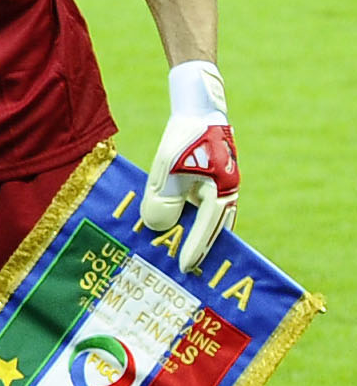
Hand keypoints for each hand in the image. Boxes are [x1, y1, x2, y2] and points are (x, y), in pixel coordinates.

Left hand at [140, 62, 238, 272]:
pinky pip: (204, 209)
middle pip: (214, 230)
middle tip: (185, 273)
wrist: (199, 112)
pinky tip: (175, 232)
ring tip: (178, 258)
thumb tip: (157, 228)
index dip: (194, 248)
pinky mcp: (214, 185)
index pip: (207, 227)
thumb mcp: (167, 170)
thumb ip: (163, 199)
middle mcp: (227, 193)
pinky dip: (193, 222)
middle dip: (200, 250)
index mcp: (222, 191)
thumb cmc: (183, 139)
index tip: (183, 267)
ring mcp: (223, 189)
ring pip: (210, 221)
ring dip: (196, 237)